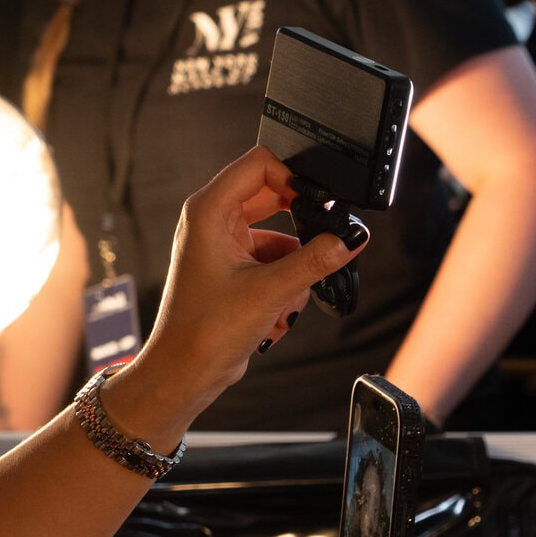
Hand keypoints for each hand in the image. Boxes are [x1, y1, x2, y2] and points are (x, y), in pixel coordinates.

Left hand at [132, 147, 365, 418]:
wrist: (184, 372)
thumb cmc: (205, 330)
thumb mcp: (271, 290)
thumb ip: (316, 260)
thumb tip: (351, 238)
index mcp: (209, 210)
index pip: (260, 164)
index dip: (295, 176)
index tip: (323, 199)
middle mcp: (213, 220)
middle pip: (273, 197)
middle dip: (300, 225)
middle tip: (324, 242)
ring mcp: (223, 244)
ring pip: (279, 234)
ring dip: (293, 265)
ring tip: (285, 299)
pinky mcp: (233, 268)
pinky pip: (274, 260)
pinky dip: (285, 283)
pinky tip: (278, 313)